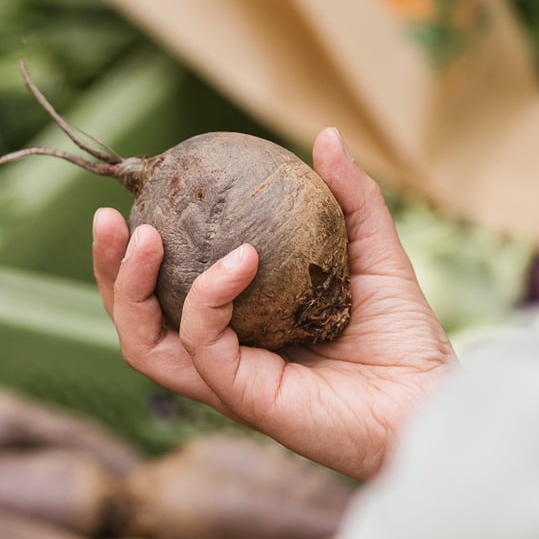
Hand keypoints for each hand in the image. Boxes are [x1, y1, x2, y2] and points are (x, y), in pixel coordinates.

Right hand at [95, 127, 454, 480]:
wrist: (431, 400)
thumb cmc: (405, 342)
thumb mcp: (373, 253)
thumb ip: (349, 200)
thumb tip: (326, 137)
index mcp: (235, 326)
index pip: (161, 292)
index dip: (135, 251)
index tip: (137, 196)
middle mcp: (219, 355)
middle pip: (134, 319)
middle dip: (107, 269)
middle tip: (107, 217)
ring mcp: (227, 378)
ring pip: (143, 341)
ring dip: (127, 287)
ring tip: (140, 235)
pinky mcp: (244, 395)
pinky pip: (202, 343)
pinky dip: (208, 296)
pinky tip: (240, 258)